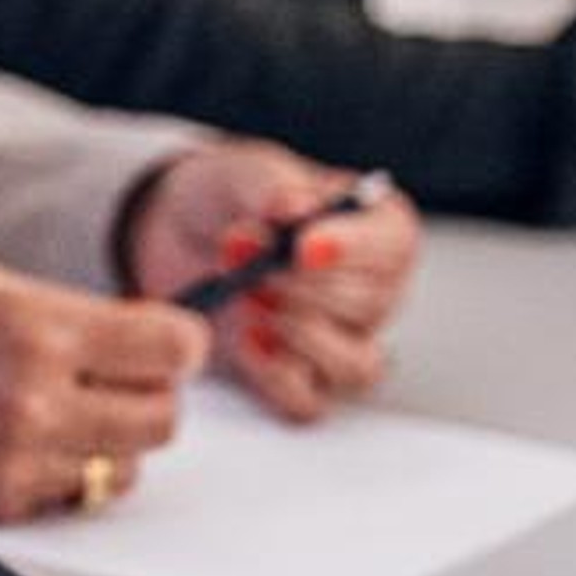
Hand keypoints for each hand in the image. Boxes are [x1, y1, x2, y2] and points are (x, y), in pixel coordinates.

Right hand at [0, 258, 206, 522]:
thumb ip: (72, 319)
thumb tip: (146, 346)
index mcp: (35, 327)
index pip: (172, 351)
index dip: (177, 342)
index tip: (166, 339)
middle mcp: (33, 399)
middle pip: (163, 419)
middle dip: (150, 393)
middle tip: (117, 375)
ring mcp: (14, 459)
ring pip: (127, 466)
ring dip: (109, 438)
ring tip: (59, 407)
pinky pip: (72, 496)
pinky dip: (62, 471)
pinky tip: (19, 436)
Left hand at [120, 140, 418, 422]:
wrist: (181, 234)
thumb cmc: (232, 197)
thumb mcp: (244, 173)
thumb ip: (272, 187)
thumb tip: (293, 208)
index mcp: (378, 230)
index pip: (393, 246)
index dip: (351, 250)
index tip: (302, 247)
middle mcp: (374, 291)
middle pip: (368, 305)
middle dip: (300, 284)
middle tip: (242, 255)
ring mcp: (344, 342)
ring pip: (354, 364)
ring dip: (298, 333)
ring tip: (246, 296)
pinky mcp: (303, 381)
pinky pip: (310, 402)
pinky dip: (276, 377)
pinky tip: (246, 341)